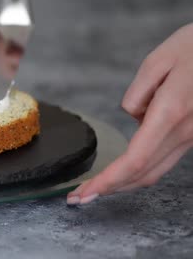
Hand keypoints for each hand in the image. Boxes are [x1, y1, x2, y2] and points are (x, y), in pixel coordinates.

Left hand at [67, 24, 192, 204]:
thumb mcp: (158, 60)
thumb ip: (137, 93)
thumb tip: (133, 115)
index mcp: (171, 112)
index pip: (135, 160)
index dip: (108, 181)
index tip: (84, 192)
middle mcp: (185, 131)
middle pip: (142, 172)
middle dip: (107, 188)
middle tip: (77, 198)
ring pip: (155, 170)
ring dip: (123, 182)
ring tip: (93, 187)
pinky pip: (164, 158)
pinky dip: (139, 169)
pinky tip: (119, 171)